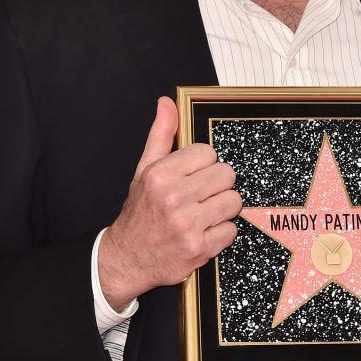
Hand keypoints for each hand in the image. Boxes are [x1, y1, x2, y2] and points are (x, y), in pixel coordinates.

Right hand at [99, 96, 241, 310]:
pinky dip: (221, 233)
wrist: (127, 258)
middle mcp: (173, 198)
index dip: (204, 164)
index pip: (208, 153)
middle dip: (217, 185)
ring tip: (203, 213)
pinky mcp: (199, 249)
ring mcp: (187, 225)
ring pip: (233, 201)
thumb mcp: (144, 170)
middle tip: (201, 195)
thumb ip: (160, 135)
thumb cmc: (140, 211)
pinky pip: (231, 230)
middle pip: (226, 175)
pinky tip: (202, 232)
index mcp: (160, 175)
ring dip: (222, 209)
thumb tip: (167, 103)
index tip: (194, 175)